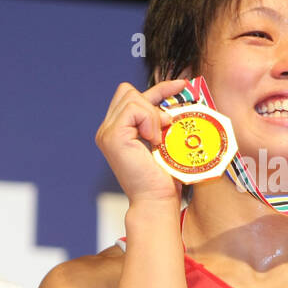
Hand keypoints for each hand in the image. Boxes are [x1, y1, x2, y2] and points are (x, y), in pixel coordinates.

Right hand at [95, 80, 189, 206]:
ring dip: (152, 114)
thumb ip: (160, 119)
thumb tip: (176, 93)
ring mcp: (107, 133)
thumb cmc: (163, 177)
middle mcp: (107, 130)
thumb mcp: (164, 139)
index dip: (157, 89)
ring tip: (159, 138)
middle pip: (127, 91)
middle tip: (166, 125)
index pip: (131, 96)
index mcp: (117, 130)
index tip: (180, 87)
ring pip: (131, 98)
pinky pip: (133, 110)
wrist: (156, 200)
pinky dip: (149, 120)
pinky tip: (154, 140)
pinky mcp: (113, 137)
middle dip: (153, 101)